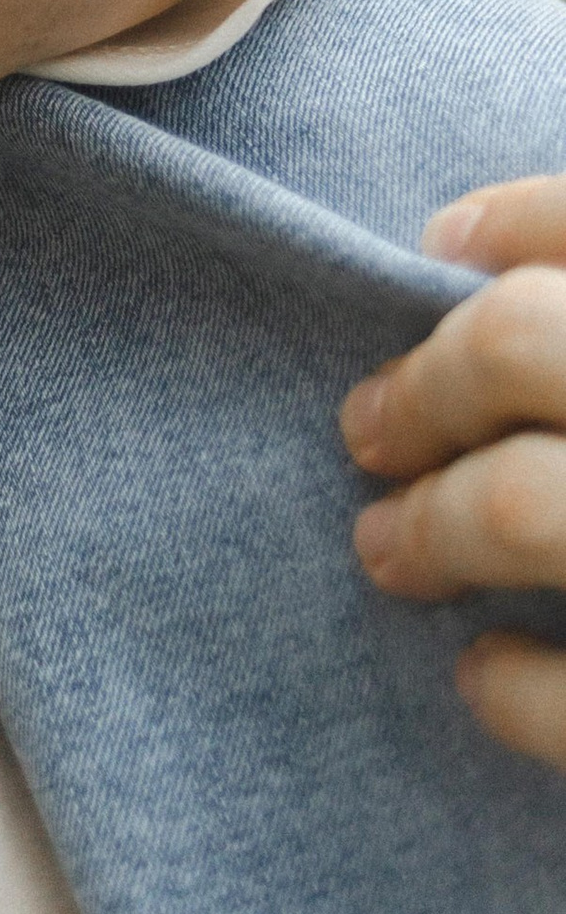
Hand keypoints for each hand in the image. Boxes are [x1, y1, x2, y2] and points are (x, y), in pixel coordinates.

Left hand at [341, 173, 565, 768]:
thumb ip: (564, 322)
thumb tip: (454, 242)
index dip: (514, 223)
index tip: (441, 246)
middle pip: (530, 340)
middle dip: (433, 381)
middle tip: (366, 427)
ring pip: (532, 507)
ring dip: (438, 527)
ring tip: (385, 551)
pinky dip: (515, 690)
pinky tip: (484, 678)